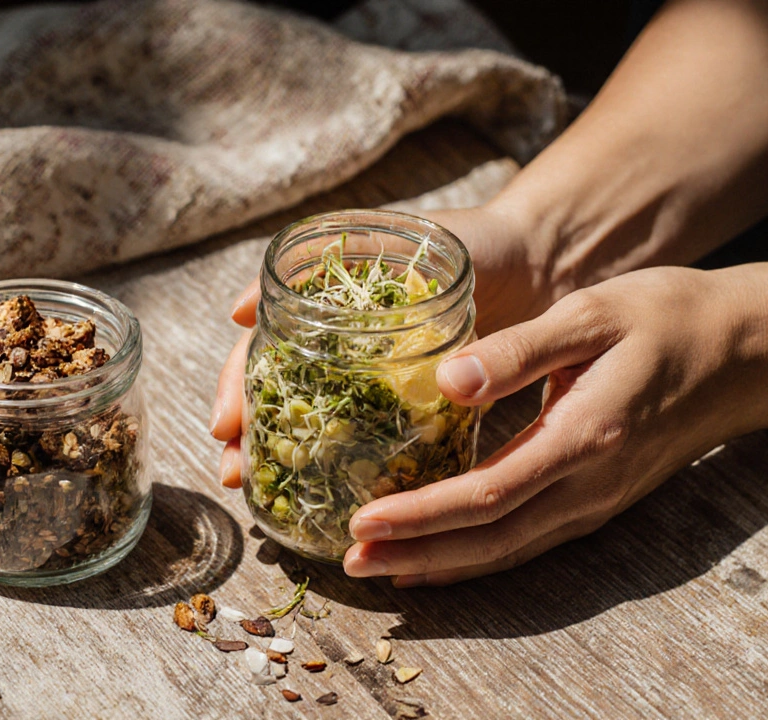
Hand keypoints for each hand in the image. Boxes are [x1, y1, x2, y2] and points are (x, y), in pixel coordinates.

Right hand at [209, 204, 558, 487]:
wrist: (543, 261)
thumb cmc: (467, 239)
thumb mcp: (387, 241)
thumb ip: (317, 267)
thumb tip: (237, 311)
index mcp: (326, 308)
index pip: (262, 348)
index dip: (236, 385)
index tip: (224, 425)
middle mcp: (345, 347)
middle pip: (280, 394)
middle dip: (252, 435)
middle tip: (233, 472)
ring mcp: (381, 380)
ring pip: (322, 424)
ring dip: (288, 459)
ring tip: (264, 495)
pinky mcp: (423, 408)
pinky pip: (379, 442)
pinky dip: (353, 469)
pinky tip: (336, 498)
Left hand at [342, 264, 767, 585]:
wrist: (746, 350)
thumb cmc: (667, 318)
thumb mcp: (591, 314)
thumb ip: (520, 349)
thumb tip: (448, 381)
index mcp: (584, 436)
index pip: (488, 494)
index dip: (421, 514)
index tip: (363, 520)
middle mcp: (590, 483)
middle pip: (492, 539)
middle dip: (416, 553)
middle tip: (350, 561)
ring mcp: (599, 499)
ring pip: (511, 549)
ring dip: (443, 562)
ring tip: (380, 567)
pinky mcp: (600, 498)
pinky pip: (530, 539)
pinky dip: (480, 554)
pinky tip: (444, 554)